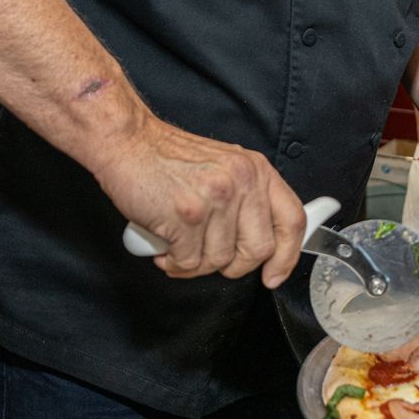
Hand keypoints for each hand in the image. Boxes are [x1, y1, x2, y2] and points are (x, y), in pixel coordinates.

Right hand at [95, 118, 304, 287]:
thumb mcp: (225, 167)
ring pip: (219, 261)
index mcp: (256, 170)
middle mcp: (242, 182)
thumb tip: (266, 243)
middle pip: (258, 250)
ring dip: (195, 263)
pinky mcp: (186, 217)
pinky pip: (189, 262)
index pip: (291, 220)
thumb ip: (249, 199)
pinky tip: (164, 246)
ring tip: (178, 244)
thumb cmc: (169, 158)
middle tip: (210, 256)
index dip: (287, 256)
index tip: (274, 275)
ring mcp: (215, 199)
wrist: (128, 142)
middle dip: (233, 265)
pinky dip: (173, 262)